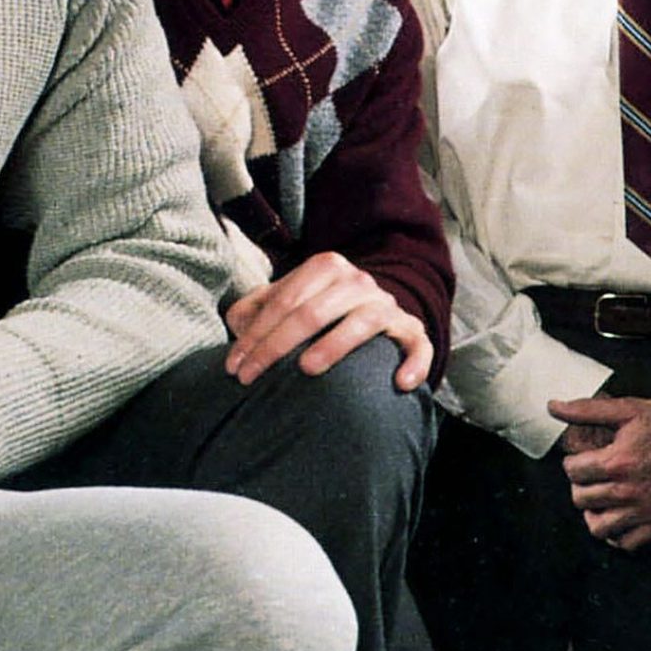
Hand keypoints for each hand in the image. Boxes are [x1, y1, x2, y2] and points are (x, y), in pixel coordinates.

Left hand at [225, 251, 431, 390]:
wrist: (367, 309)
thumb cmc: (314, 312)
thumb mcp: (283, 302)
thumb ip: (254, 309)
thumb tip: (236, 324)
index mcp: (326, 267)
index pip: (284, 301)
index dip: (254, 335)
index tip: (233, 367)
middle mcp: (358, 282)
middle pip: (313, 312)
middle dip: (275, 347)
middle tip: (250, 378)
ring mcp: (387, 305)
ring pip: (363, 321)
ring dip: (335, 345)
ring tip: (307, 368)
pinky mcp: (411, 330)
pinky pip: (418, 344)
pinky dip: (413, 362)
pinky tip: (400, 384)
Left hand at [546, 391, 650, 549]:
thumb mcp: (630, 409)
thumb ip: (588, 410)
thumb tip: (553, 407)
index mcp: (618, 461)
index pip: (573, 472)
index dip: (574, 462)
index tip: (584, 458)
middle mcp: (630, 490)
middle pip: (581, 499)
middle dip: (581, 485)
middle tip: (592, 476)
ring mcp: (646, 511)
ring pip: (598, 527)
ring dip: (594, 513)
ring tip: (601, 499)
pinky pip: (627, 543)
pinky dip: (617, 534)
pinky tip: (619, 517)